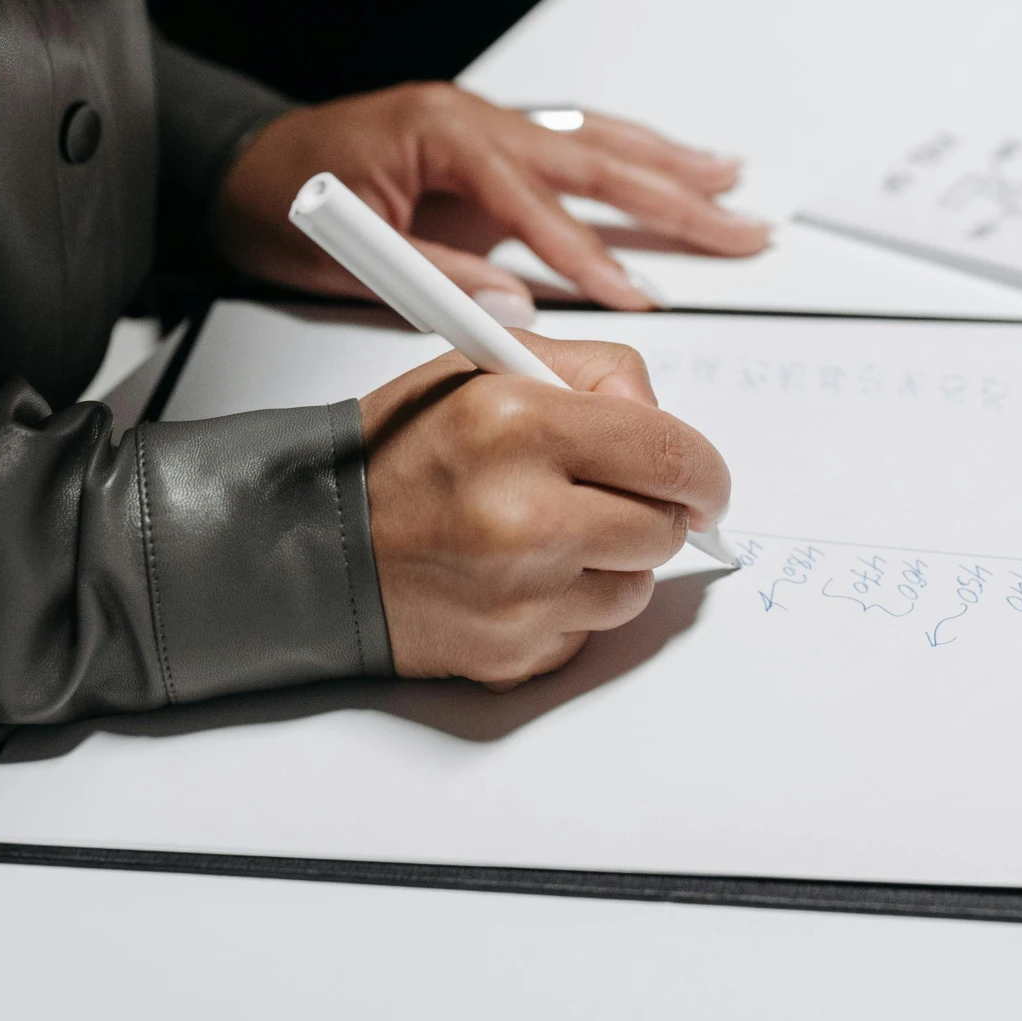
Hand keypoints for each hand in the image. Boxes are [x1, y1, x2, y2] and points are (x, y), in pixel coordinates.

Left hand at [212, 83, 767, 314]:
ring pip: (597, 140)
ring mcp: (488, 119)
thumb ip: (433, 277)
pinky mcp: (490, 135)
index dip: (588, 256)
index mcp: (440, 136)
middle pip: (592, 159)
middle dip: (672, 198)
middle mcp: (475, 116)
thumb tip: (514, 307)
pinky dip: (630, 152)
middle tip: (739, 230)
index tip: (637, 299)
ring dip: (669, 165)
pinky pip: (576, 138)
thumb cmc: (276, 203)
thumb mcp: (341, 256)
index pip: (533, 203)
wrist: (236, 160)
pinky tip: (674, 163)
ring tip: (732, 186)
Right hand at [360, 333, 729, 685]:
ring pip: (636, 586)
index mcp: (519, 425)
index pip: (670, 452)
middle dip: (653, 510)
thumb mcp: (486, 368)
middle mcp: (523, 515)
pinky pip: (590, 630)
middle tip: (614, 498)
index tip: (704, 478)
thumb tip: (667, 419)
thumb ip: (594, 375)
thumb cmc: (401, 452)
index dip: (704, 469)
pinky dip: (570, 604)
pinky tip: (519, 576)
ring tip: (548, 533)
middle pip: (664, 527)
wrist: (317, 547)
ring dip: (612, 560)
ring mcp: (520, 595)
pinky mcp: (514, 652)